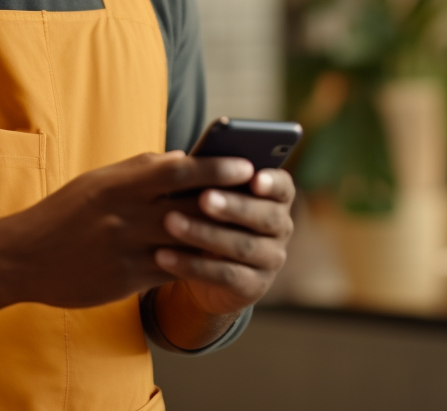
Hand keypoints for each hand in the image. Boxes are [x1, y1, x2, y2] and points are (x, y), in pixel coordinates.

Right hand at [6, 150, 255, 308]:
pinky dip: (196, 261)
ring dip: (220, 233)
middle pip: (190, 206)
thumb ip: (142, 169)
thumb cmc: (67, 211)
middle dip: (230, 200)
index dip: (216, 167)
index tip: (245, 163)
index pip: (178, 170)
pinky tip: (219, 256)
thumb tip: (184, 157)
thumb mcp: (100, 180)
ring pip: (187, 241)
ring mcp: (127, 250)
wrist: (24, 257)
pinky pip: (172, 269)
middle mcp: (125, 215)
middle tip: (263, 194)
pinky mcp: (126, 280)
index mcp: (120, 184)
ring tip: (251, 226)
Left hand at [155, 166, 294, 316]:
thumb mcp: (212, 193)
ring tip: (171, 222)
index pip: (282, 186)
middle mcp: (280, 227)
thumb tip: (182, 159)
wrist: (207, 268)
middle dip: (232, 206)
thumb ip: (209, 177)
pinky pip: (224, 276)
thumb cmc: (209, 214)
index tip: (253, 177)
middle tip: (203, 198)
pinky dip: (192, 265)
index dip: (271, 182)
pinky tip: (164, 255)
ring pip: (242, 246)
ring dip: (205, 234)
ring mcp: (271, 259)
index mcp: (276, 197)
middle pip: (264, 216)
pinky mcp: (253, 287)